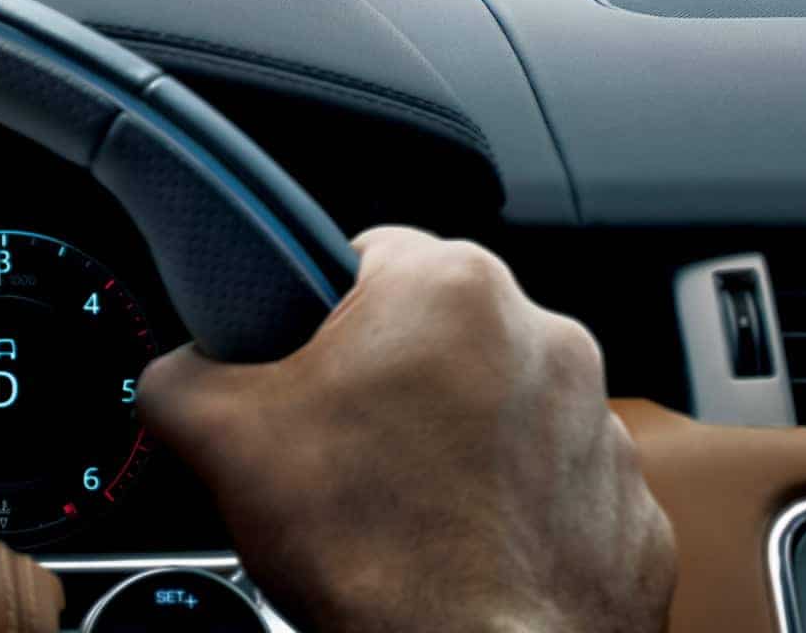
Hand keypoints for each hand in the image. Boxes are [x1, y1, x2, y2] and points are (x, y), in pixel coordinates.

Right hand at [139, 226, 673, 632]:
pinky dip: (513, 512)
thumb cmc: (373, 550)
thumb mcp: (221, 437)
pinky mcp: (629, 507)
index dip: (318, 316)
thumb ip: (181, 374)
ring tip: (405, 509)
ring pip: (502, 410)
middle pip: (438, 335)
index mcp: (450, 287)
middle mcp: (544, 336)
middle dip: (391, 384)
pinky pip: (555, 488)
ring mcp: (598, 424)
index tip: (304, 372)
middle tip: (342, 453)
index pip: (365, 255)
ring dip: (458, 444)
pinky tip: (463, 549)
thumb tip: (176, 374)